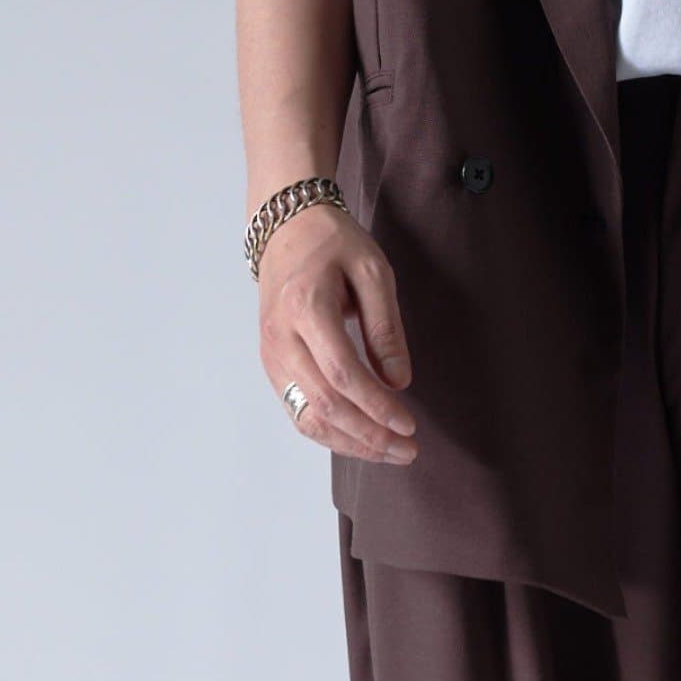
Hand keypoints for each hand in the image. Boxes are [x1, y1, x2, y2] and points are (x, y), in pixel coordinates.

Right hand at [257, 204, 417, 463]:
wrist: (286, 228)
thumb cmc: (334, 243)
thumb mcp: (372, 270)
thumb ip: (385, 326)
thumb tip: (399, 382)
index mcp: (306, 309)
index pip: (342, 374)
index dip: (376, 406)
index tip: (409, 424)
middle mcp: (280, 339)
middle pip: (323, 405)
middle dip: (368, 436)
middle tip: (407, 450)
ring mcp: (271, 355)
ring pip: (306, 417)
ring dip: (349, 443)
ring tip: (389, 452)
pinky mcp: (272, 364)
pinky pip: (297, 410)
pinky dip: (329, 432)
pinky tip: (360, 438)